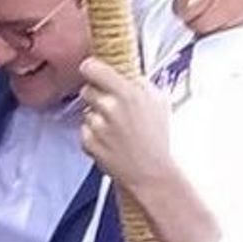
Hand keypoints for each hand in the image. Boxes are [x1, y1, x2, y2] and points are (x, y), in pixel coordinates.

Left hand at [79, 57, 171, 190]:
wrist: (151, 173)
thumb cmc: (157, 140)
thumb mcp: (159, 102)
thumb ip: (140, 83)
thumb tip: (126, 71)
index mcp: (128, 93)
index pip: (92, 67)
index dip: (90, 68)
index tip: (93, 70)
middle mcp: (110, 108)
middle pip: (87, 90)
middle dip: (97, 96)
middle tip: (112, 108)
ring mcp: (97, 126)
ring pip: (86, 111)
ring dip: (96, 117)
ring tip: (115, 129)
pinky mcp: (88, 142)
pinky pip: (83, 130)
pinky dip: (93, 135)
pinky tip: (110, 141)